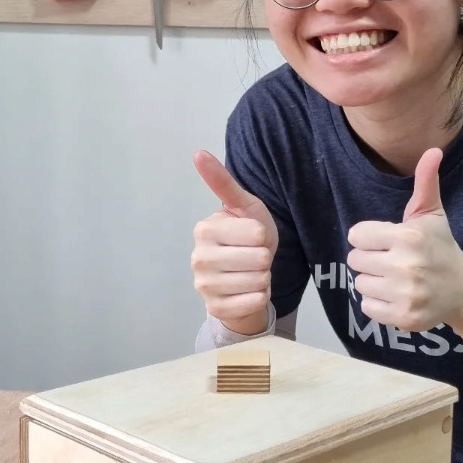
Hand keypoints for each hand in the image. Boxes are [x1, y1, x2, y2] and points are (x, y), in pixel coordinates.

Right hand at [192, 151, 278, 334]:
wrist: (245, 274)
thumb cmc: (246, 236)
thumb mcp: (243, 206)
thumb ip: (222, 181)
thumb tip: (199, 153)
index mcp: (204, 230)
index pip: (257, 234)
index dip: (263, 235)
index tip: (252, 236)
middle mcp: (198, 258)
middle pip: (260, 259)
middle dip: (264, 258)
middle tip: (253, 256)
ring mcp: (204, 286)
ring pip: (258, 281)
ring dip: (264, 277)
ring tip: (252, 272)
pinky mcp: (215, 308)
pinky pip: (254, 302)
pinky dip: (260, 296)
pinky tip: (249, 290)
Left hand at [346, 148, 462, 332]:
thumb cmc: (440, 247)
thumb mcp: (432, 214)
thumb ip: (426, 182)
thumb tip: (433, 150)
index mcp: (408, 237)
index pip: (356, 235)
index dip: (369, 237)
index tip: (386, 241)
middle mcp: (406, 265)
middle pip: (355, 260)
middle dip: (370, 259)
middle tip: (392, 261)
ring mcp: (406, 294)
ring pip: (360, 283)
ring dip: (373, 281)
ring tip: (395, 279)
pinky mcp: (404, 317)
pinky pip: (368, 307)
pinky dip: (378, 303)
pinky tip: (396, 295)